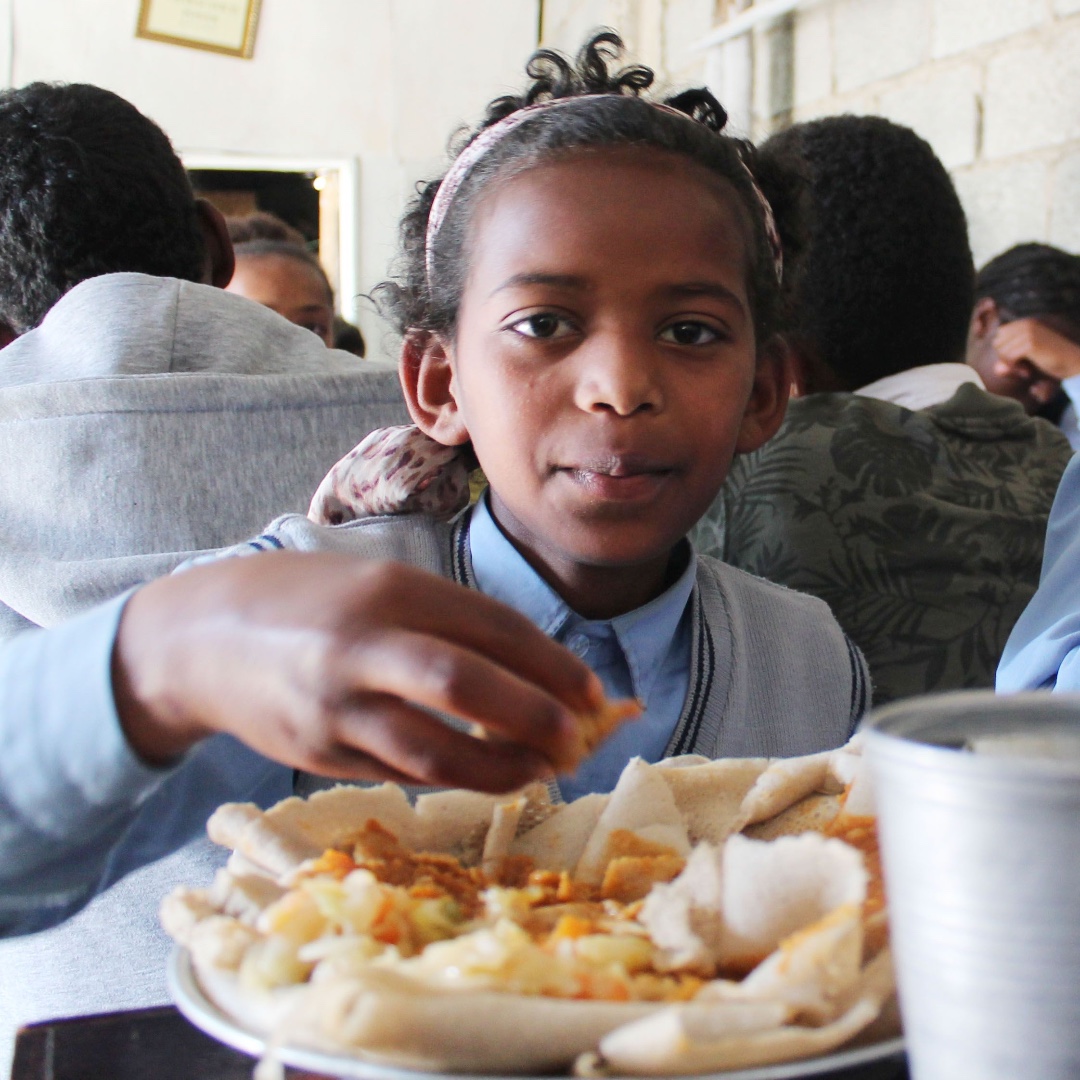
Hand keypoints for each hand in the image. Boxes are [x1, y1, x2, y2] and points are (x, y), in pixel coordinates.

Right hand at [112, 552, 603, 793]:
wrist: (203, 637)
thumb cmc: (312, 602)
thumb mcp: (381, 586)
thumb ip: (452, 624)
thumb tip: (539, 675)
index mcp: (391, 589)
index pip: (491, 628)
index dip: (552, 665)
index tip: (595, 694)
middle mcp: (362, 644)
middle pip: (465, 685)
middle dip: (535, 716)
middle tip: (578, 740)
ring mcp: (335, 705)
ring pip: (434, 750)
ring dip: (500, 768)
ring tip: (541, 770)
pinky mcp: (318, 754)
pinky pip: (401, 773)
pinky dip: (452, 778)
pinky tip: (484, 776)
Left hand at [992, 318, 1079, 382]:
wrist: (1072, 362)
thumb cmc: (1049, 360)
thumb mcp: (1026, 358)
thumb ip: (1008, 361)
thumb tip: (996, 369)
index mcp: (1026, 323)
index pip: (999, 335)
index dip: (1004, 350)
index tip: (1018, 360)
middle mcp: (1027, 324)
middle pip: (997, 342)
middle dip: (1005, 357)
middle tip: (1020, 367)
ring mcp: (1029, 333)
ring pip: (1002, 351)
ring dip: (1010, 364)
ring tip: (1024, 370)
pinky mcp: (1031, 344)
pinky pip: (1009, 358)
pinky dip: (1015, 368)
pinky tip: (1026, 372)